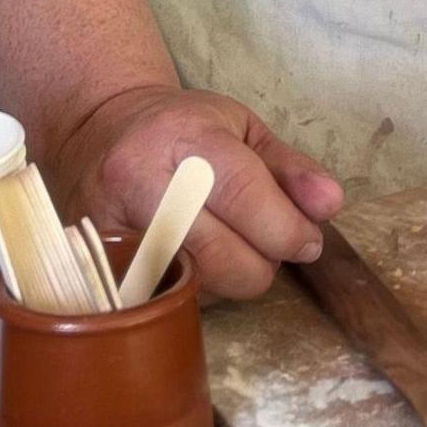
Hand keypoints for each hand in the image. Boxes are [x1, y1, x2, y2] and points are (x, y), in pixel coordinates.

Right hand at [43, 83, 344, 299]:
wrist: (98, 130)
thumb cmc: (180, 129)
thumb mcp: (242, 129)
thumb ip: (290, 169)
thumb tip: (330, 205)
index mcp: (183, 138)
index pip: (246, 196)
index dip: (286, 229)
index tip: (307, 241)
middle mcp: (139, 181)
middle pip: (222, 255)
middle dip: (261, 261)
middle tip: (266, 243)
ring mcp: (110, 227)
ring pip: (196, 285)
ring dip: (229, 278)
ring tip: (227, 243)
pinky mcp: (97, 263)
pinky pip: (165, 297)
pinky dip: (193, 288)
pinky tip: (195, 259)